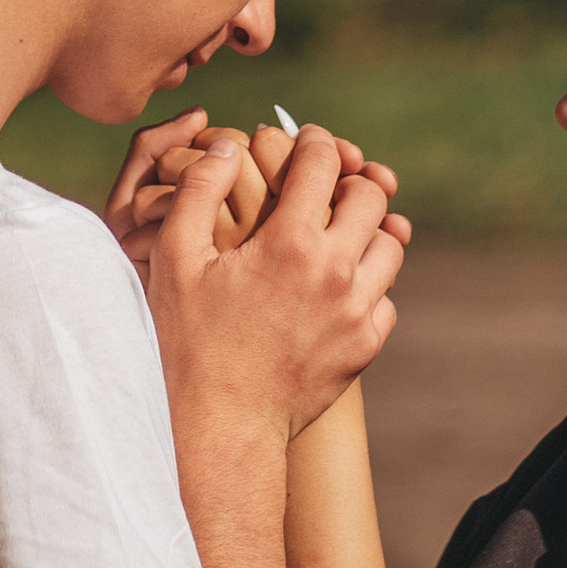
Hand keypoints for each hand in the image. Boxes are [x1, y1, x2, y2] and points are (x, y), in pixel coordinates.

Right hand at [145, 124, 409, 447]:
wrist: (220, 426)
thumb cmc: (187, 342)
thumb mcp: (175, 259)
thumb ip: (198, 191)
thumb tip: (226, 144)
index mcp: (289, 242)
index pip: (323, 161)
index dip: (314, 141)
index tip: (305, 143)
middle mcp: (335, 272)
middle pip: (372, 196)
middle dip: (348, 181)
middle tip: (322, 187)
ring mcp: (356, 312)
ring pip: (391, 245)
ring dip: (365, 231)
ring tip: (332, 235)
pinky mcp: (364, 346)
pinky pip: (387, 297)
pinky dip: (368, 284)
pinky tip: (334, 288)